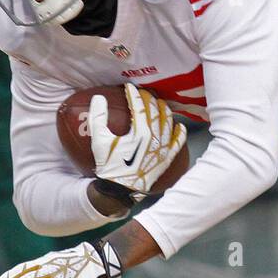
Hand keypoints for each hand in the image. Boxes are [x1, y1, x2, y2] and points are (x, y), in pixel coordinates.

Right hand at [89, 83, 185, 199]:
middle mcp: (155, 137)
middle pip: (156, 111)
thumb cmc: (109, 166)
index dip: (134, 93)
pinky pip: (178, 142)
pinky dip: (180, 132)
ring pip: (169, 122)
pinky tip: (180, 126)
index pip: (140, 105)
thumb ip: (98, 118)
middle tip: (144, 93)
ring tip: (159, 104)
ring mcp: (163, 147)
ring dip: (164, 110)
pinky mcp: (168, 157)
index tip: (129, 87)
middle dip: (150, 99)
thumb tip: (98, 98)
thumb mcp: (99, 141)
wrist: (121, 190)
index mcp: (140, 131)